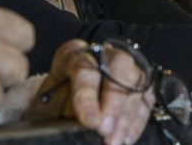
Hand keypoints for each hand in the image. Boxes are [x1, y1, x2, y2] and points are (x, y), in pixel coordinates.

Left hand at [26, 39, 153, 144]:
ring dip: (127, 115)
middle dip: (114, 101)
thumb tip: (73, 127)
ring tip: (114, 141)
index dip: (88, 96)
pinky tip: (126, 138)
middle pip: (118, 66)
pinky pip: (146, 96)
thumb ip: (56, 114)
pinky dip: (138, 119)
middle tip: (106, 130)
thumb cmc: (52, 107)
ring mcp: (124, 65)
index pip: (85, 68)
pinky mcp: (138, 81)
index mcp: (73, 55)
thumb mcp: (44, 110)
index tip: (90, 122)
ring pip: (136, 80)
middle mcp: (102, 54)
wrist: (58, 109)